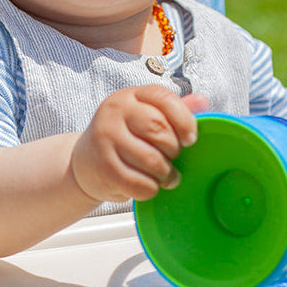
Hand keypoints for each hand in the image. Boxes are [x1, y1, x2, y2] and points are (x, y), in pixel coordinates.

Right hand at [71, 87, 208, 203]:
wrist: (83, 164)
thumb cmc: (122, 139)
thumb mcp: (144, 117)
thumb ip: (173, 109)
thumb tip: (203, 102)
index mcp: (130, 96)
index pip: (164, 99)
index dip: (184, 120)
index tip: (190, 139)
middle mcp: (115, 112)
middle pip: (159, 129)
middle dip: (174, 150)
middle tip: (174, 159)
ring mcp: (106, 139)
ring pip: (151, 160)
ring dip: (166, 174)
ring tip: (166, 177)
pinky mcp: (103, 168)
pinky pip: (139, 184)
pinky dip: (150, 189)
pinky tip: (148, 186)